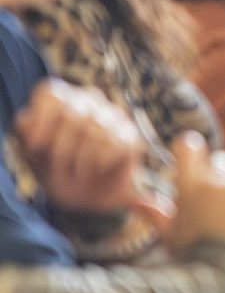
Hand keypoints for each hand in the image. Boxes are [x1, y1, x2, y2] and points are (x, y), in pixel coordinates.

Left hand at [14, 79, 142, 213]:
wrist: (88, 197)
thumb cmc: (58, 171)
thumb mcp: (34, 154)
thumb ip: (28, 133)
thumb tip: (27, 120)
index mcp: (62, 100)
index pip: (52, 95)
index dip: (42, 120)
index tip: (35, 146)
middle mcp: (89, 101)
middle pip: (73, 114)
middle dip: (62, 147)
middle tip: (58, 167)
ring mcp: (113, 116)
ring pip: (96, 130)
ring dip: (82, 159)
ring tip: (78, 173)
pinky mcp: (130, 135)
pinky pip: (116, 144)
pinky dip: (101, 162)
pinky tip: (96, 169)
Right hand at [163, 132, 224, 261]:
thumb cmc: (197, 259)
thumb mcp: (171, 238)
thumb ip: (156, 215)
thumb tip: (136, 202)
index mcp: (190, 187)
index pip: (189, 147)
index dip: (190, 150)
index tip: (191, 157)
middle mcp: (218, 181)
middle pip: (221, 161)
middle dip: (217, 175)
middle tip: (215, 204)